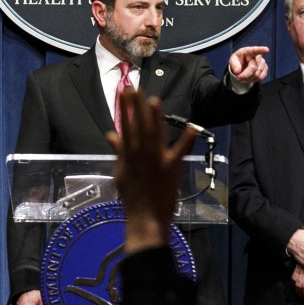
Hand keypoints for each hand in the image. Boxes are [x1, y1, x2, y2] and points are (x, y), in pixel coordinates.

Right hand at [106, 89, 196, 253]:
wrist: (145, 217)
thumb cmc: (133, 196)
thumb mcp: (121, 172)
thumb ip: (118, 151)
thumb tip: (111, 134)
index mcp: (129, 154)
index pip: (126, 126)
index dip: (125, 108)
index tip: (123, 92)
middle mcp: (140, 154)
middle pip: (137, 126)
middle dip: (135, 106)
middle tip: (133, 87)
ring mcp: (156, 161)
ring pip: (154, 135)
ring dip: (154, 118)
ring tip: (153, 100)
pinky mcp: (171, 168)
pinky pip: (180, 153)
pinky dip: (186, 141)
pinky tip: (192, 128)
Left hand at [228, 46, 269, 84]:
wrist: (242, 67)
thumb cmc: (238, 61)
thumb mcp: (233, 61)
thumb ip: (234, 65)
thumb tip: (237, 71)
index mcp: (248, 51)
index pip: (255, 50)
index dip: (261, 50)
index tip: (267, 50)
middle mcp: (257, 55)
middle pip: (253, 67)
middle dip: (246, 74)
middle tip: (239, 77)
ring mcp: (262, 62)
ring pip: (257, 74)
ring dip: (249, 78)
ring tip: (245, 76)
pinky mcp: (265, 68)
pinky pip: (261, 77)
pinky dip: (254, 80)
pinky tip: (250, 77)